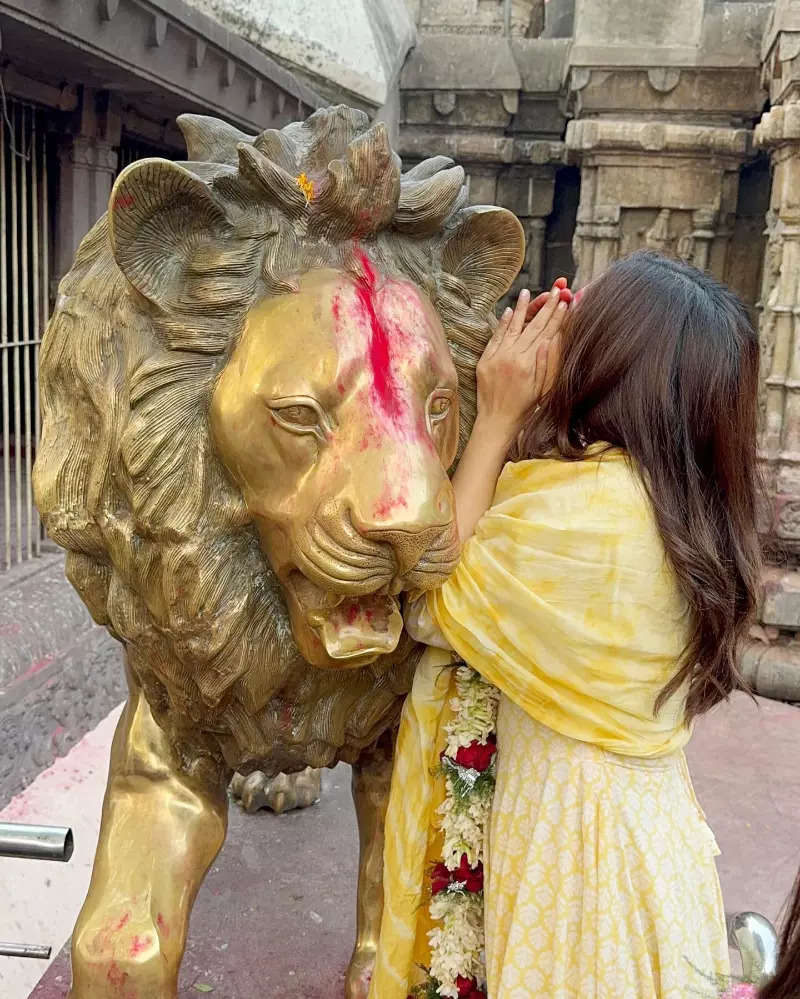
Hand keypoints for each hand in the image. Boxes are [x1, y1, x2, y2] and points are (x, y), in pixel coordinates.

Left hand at [475, 279, 570, 444]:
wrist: (496, 421)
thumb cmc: (523, 408)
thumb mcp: (542, 389)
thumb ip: (547, 363)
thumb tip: (551, 339)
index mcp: (529, 363)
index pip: (546, 333)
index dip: (557, 317)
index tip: (565, 302)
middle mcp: (513, 357)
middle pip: (532, 326)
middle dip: (545, 307)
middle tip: (555, 291)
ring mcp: (497, 357)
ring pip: (513, 327)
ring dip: (522, 309)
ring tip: (527, 292)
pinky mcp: (485, 360)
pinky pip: (495, 338)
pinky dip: (503, 324)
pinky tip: (509, 311)